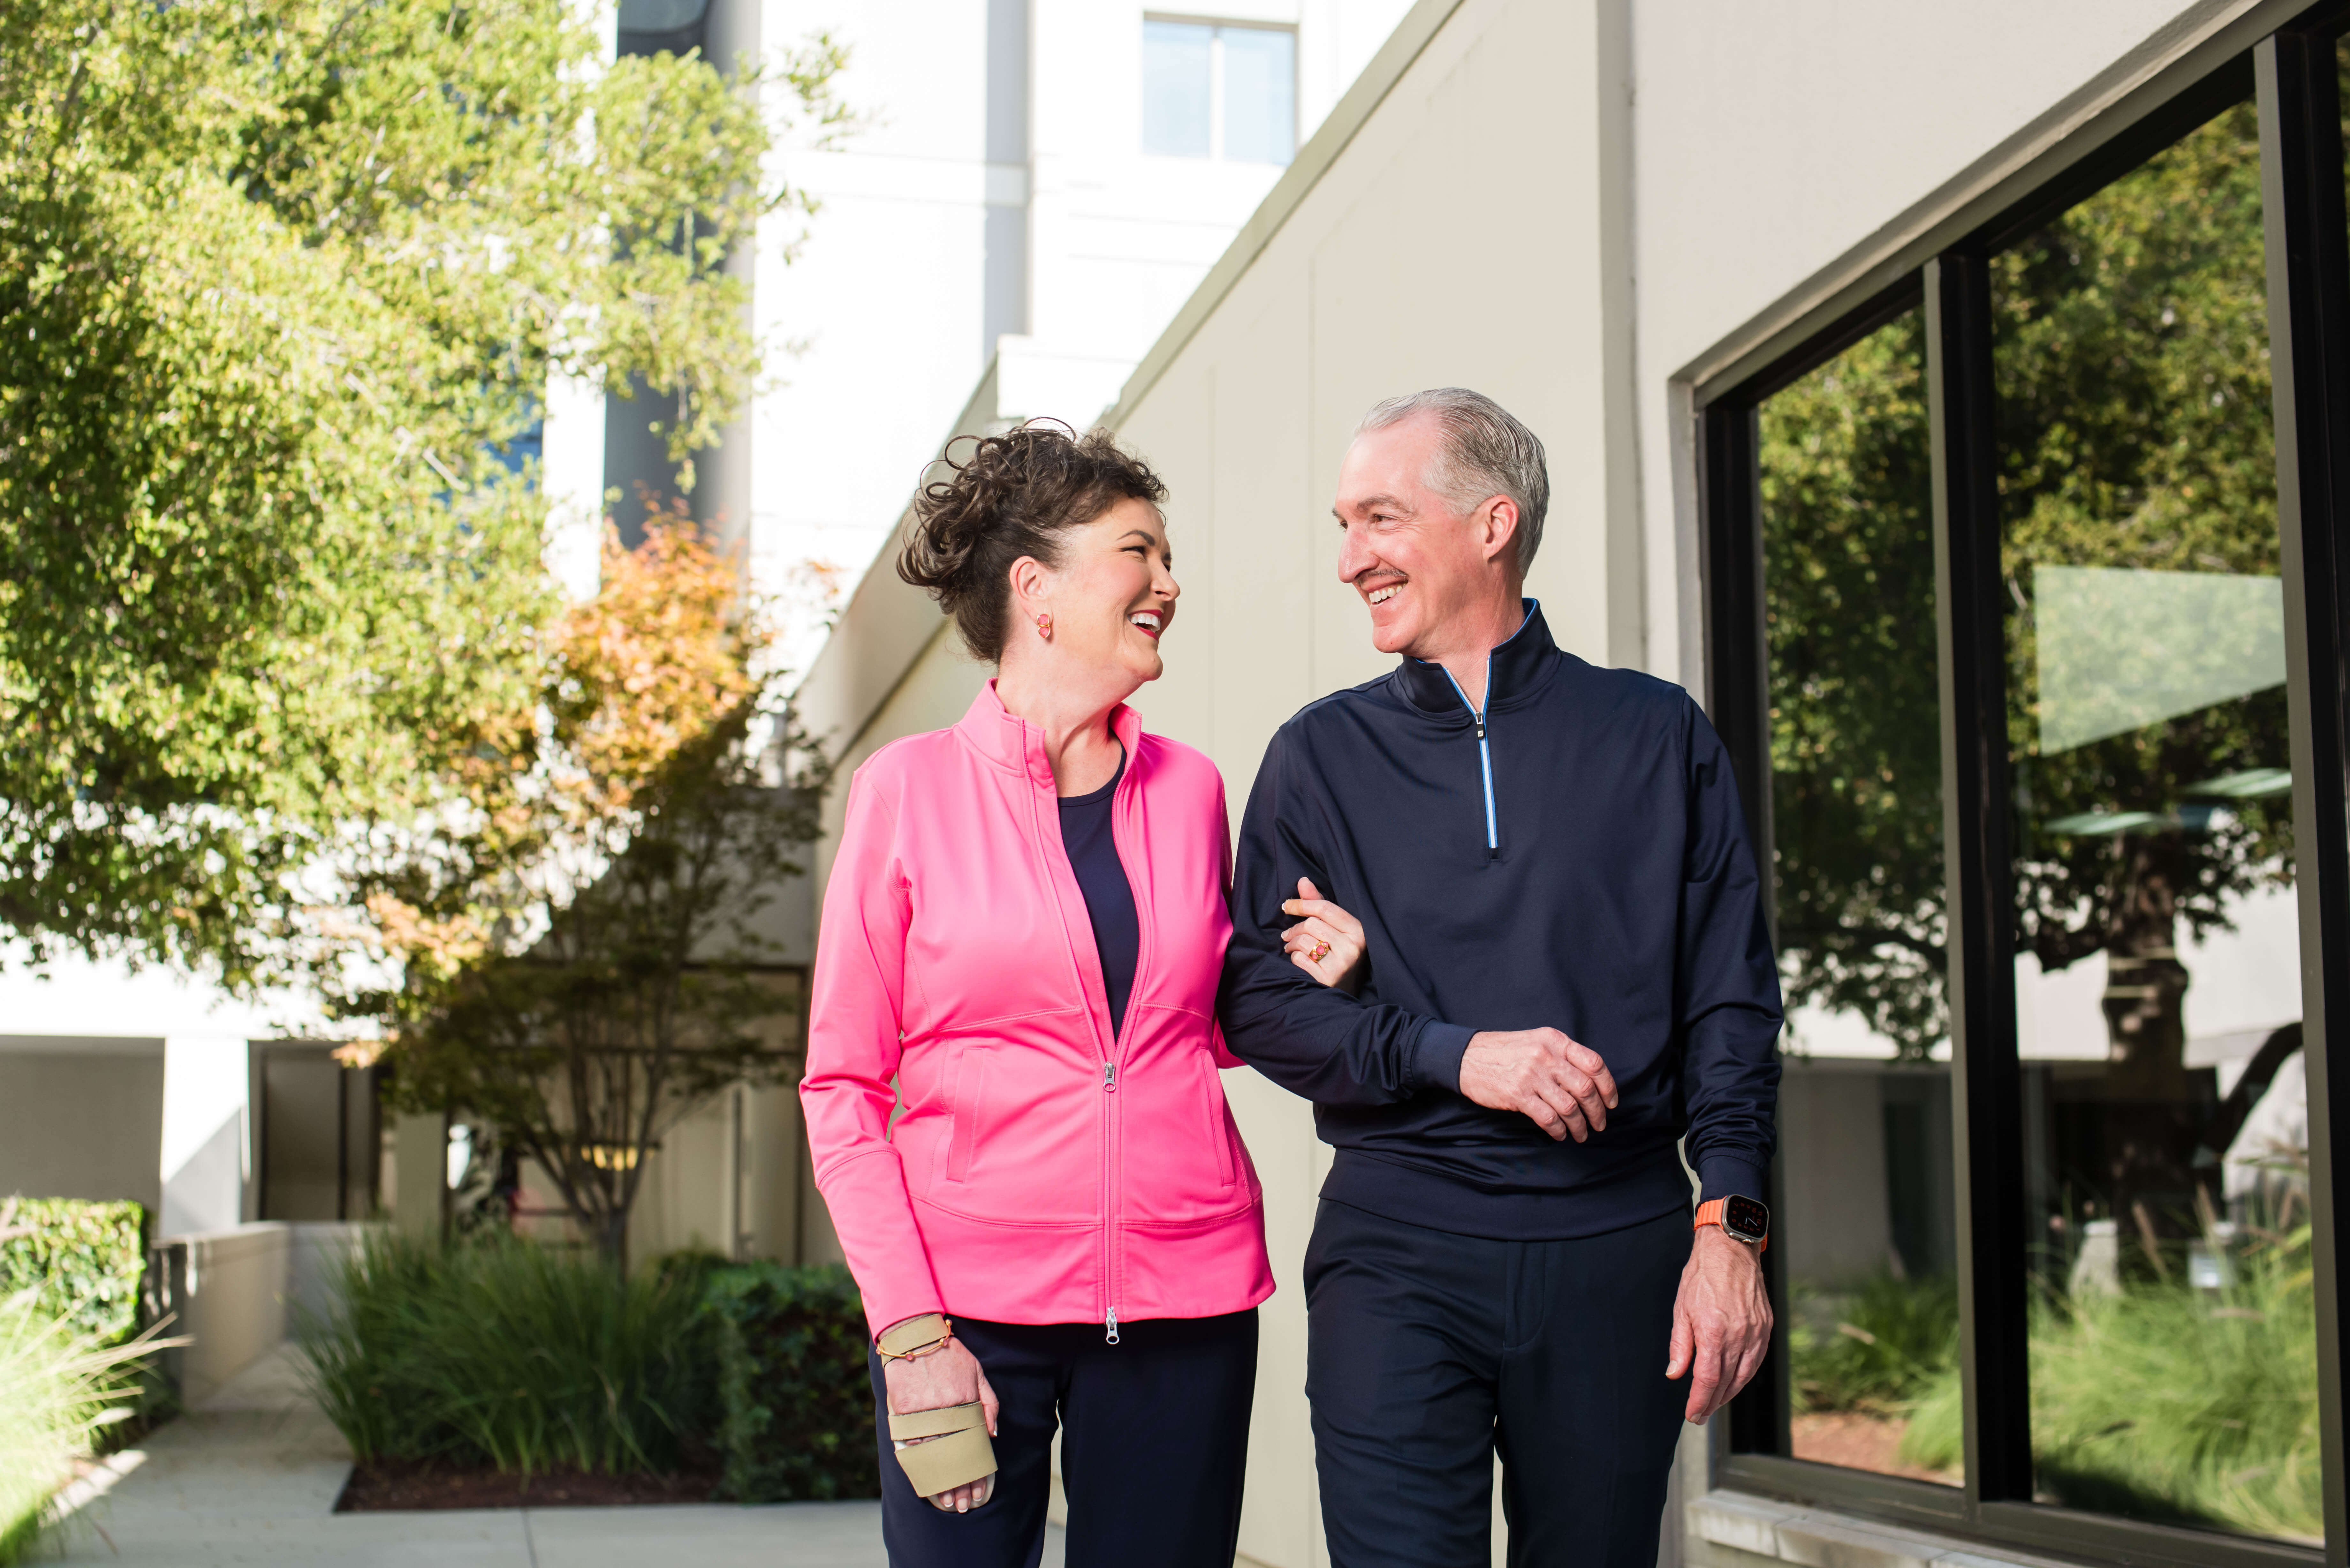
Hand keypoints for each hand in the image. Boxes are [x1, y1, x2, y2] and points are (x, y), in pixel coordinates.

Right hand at [881, 1331, 999, 1512]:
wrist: (915, 1337)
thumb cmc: (950, 1354)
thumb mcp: (977, 1372)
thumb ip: (989, 1403)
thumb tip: (993, 1435)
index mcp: (965, 1404)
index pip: (973, 1447)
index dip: (975, 1472)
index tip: (978, 1491)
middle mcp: (944, 1412)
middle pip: (953, 1457)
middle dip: (958, 1484)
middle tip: (962, 1504)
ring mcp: (921, 1414)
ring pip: (932, 1456)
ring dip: (938, 1480)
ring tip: (945, 1499)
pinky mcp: (902, 1413)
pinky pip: (909, 1445)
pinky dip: (917, 1463)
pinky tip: (923, 1478)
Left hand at [1281, 877, 1366, 994]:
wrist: (1342, 995)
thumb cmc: (1337, 955)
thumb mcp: (1334, 929)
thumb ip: (1318, 905)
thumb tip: (1302, 880)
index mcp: (1358, 930)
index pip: (1324, 908)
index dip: (1301, 904)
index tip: (1286, 905)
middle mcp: (1353, 947)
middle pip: (1312, 924)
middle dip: (1294, 928)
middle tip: (1287, 934)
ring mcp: (1342, 964)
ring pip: (1304, 940)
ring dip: (1291, 943)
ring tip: (1290, 947)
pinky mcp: (1328, 979)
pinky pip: (1300, 959)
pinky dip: (1294, 958)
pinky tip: (1298, 961)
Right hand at [1456, 1028, 1616, 1140]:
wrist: (1466, 1057)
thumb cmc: (1504, 1052)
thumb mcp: (1537, 1041)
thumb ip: (1562, 1055)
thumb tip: (1589, 1081)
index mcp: (1555, 1040)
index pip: (1594, 1063)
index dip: (1608, 1086)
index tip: (1611, 1103)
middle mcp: (1546, 1056)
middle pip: (1585, 1088)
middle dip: (1597, 1112)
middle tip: (1599, 1124)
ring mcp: (1532, 1075)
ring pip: (1569, 1107)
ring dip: (1579, 1126)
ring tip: (1581, 1134)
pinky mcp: (1518, 1094)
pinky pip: (1548, 1118)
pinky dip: (1559, 1131)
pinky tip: (1560, 1135)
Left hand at [1666, 1225, 1771, 1421]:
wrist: (1730, 1250)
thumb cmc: (1702, 1276)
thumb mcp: (1681, 1308)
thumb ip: (1680, 1345)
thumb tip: (1675, 1374)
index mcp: (1714, 1330)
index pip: (1708, 1379)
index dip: (1699, 1401)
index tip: (1692, 1414)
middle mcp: (1739, 1335)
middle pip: (1727, 1382)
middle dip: (1712, 1403)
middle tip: (1700, 1414)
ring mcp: (1756, 1332)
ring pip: (1744, 1375)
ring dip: (1729, 1394)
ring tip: (1715, 1403)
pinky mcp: (1766, 1327)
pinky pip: (1756, 1361)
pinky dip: (1744, 1376)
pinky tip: (1734, 1382)